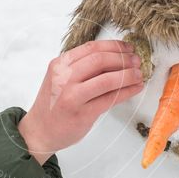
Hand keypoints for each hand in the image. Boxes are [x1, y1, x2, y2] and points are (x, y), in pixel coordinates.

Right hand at [18, 40, 144, 164]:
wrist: (39, 131)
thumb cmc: (53, 104)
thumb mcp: (60, 78)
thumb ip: (81, 67)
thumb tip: (115, 58)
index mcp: (59, 64)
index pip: (91, 48)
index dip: (114, 46)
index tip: (128, 48)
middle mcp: (64, 78)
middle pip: (100, 60)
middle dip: (123, 58)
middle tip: (136, 60)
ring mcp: (72, 96)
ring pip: (107, 79)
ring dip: (128, 75)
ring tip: (139, 74)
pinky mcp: (82, 113)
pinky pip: (110, 99)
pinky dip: (127, 91)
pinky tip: (136, 88)